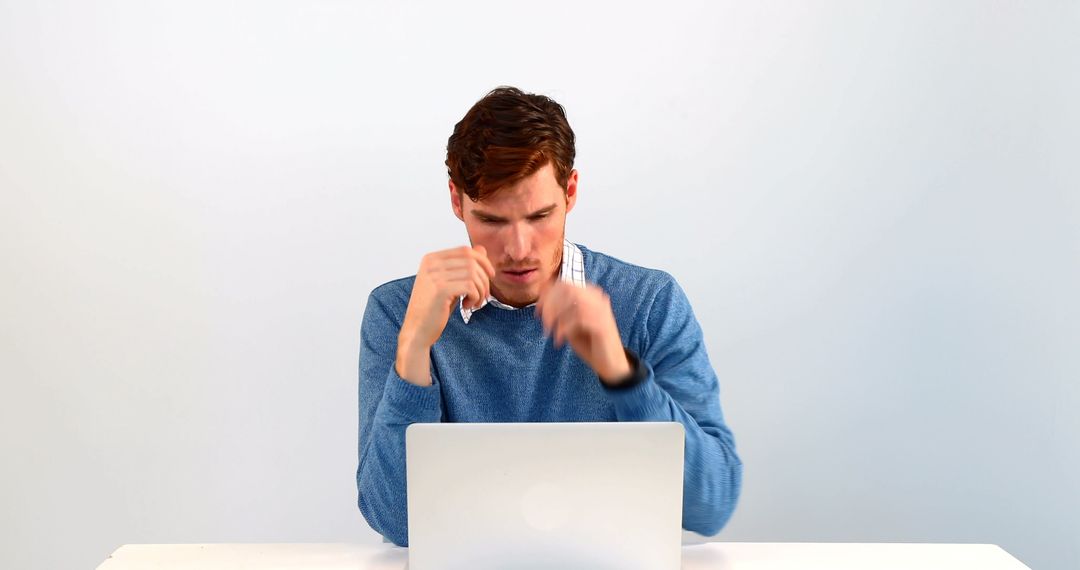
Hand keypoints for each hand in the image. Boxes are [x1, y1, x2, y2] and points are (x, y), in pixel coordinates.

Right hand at [397, 245, 495, 384]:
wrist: (417, 330)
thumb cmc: (434, 308)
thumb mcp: (450, 283)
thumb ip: (463, 266)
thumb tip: (482, 250)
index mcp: (431, 258)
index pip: (465, 250)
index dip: (483, 261)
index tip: (490, 276)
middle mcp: (431, 263)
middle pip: (472, 261)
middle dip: (484, 278)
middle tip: (483, 295)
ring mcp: (434, 276)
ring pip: (473, 274)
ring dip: (480, 290)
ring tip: (474, 303)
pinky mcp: (440, 290)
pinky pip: (470, 286)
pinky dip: (475, 297)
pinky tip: (467, 306)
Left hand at [535, 282, 632, 385]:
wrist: (610, 364)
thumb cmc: (589, 344)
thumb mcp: (570, 324)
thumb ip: (560, 311)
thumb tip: (541, 298)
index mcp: (591, 295)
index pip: (565, 283)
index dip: (547, 294)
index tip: (537, 310)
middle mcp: (598, 299)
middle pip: (568, 289)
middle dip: (550, 304)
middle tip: (543, 323)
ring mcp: (602, 311)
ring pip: (572, 302)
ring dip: (556, 317)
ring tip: (549, 332)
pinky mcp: (602, 325)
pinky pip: (578, 319)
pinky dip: (563, 329)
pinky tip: (559, 341)